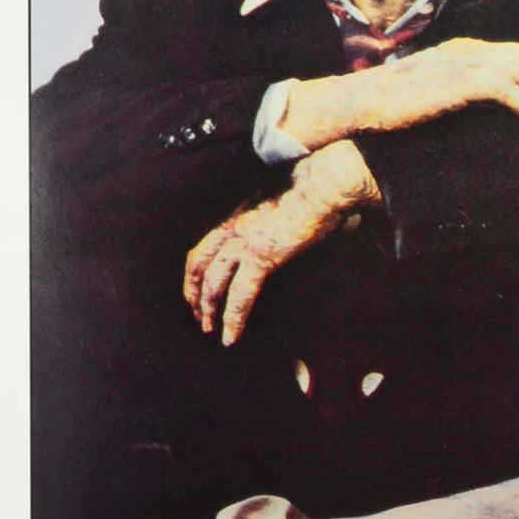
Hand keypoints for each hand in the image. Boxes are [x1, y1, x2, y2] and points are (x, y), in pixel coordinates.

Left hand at [183, 140, 380, 345]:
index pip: (205, 245)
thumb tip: (291, 234)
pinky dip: (233, 318)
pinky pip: (240, 295)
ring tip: (212, 329)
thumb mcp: (283, 202)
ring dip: (208, 309)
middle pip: (198, 263)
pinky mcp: (262, 255)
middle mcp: (235, 226)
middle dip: (194, 293)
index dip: (196, 272)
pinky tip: (232, 335)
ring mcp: (246, 241)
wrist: (324, 183)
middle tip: (199, 316)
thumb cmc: (313, 188)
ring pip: (213, 281)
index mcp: (238, 214)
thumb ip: (277, 219)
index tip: (198, 290)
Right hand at [278, 37, 518, 146]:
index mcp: (464, 50)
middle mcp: (467, 50)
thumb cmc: (394, 103)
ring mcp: (461, 64)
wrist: (363, 102)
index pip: (517, 52)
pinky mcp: (455, 83)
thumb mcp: (434, 91)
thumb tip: (486, 107)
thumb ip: (461, 91)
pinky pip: (502, 87)